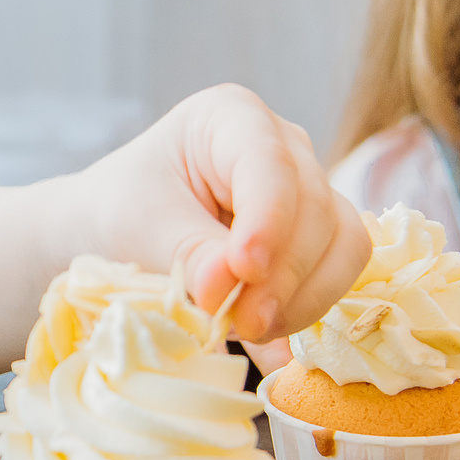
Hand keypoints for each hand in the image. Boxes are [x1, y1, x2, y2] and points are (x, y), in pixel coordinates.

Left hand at [73, 85, 370, 343]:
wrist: (115, 232)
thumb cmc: (122, 210)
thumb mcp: (142, 227)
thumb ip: (190, 254)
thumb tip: (229, 296)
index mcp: (231, 117)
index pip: (270, 164)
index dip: (268, 220)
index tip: (245, 270)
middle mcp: (283, 145)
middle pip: (316, 209)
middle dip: (284, 274)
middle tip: (242, 323)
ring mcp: (306, 191)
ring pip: (344, 243)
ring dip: (303, 298)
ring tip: (248, 330)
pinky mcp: (315, 239)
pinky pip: (335, 275)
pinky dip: (305, 310)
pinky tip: (269, 343)